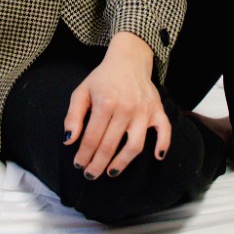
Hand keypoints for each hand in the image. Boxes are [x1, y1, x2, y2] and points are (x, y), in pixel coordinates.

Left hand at [63, 32, 170, 178]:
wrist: (128, 59)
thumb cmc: (103, 78)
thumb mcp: (81, 92)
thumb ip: (73, 116)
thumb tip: (69, 140)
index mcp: (105, 103)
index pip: (92, 138)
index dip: (83, 155)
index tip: (78, 165)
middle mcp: (125, 108)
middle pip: (110, 145)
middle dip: (98, 164)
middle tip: (91, 174)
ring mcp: (143, 111)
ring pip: (135, 145)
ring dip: (123, 162)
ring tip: (112, 171)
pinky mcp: (157, 110)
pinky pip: (165, 131)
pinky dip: (163, 145)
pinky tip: (157, 157)